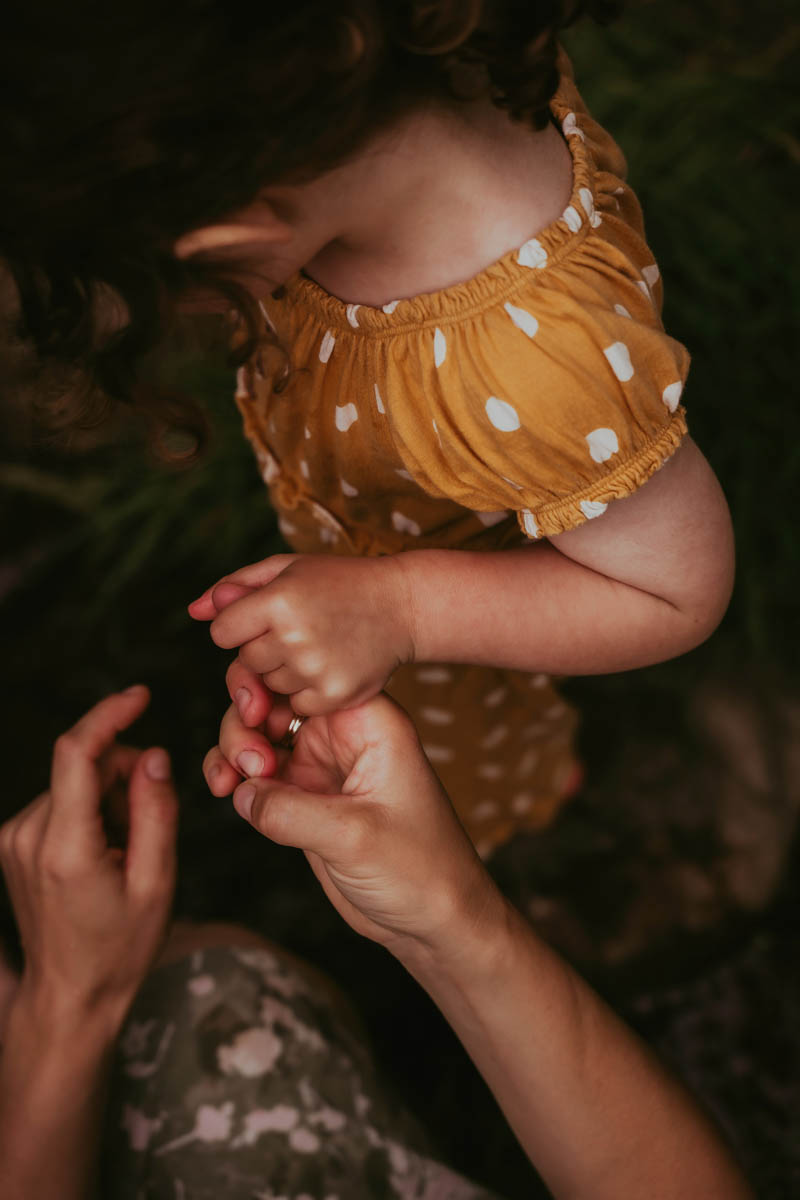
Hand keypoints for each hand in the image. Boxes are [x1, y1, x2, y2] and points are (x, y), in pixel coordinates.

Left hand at [0, 687, 177, 1023]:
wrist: (70, 995)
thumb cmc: (119, 947)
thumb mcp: (157, 882)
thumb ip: (156, 812)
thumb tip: (152, 757)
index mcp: (65, 846)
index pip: (76, 753)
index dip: (109, 715)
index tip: (140, 697)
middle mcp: (28, 835)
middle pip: (82, 767)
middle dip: (125, 774)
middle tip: (153, 819)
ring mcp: (14, 839)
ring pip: (74, 784)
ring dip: (109, 798)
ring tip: (128, 850)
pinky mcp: (14, 843)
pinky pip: (61, 802)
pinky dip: (90, 812)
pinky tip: (106, 852)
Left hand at [188, 553, 415, 714]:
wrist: (402, 606)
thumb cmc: (339, 582)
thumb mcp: (287, 568)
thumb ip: (235, 586)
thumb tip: (192, 610)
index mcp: (278, 600)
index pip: (221, 631)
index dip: (239, 624)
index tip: (266, 615)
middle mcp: (294, 637)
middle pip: (245, 661)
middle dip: (263, 648)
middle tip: (300, 629)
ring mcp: (316, 670)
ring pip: (270, 686)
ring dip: (285, 672)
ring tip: (319, 645)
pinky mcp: (335, 696)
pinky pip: (296, 706)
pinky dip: (308, 692)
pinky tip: (331, 665)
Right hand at [204, 693, 502, 961]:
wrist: (433, 921)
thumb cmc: (418, 869)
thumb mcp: (355, 836)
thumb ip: (291, 810)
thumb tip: (239, 791)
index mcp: (371, 723)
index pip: (310, 676)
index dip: (272, 682)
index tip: (253, 712)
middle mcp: (344, 736)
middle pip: (275, 698)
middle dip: (246, 719)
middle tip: (247, 763)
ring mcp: (321, 766)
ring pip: (258, 733)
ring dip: (233, 749)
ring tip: (229, 783)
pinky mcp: (304, 798)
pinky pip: (256, 773)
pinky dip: (233, 775)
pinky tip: (225, 792)